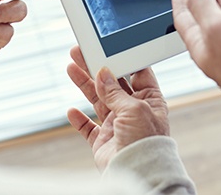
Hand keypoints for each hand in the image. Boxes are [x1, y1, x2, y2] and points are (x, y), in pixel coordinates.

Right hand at [67, 46, 168, 170]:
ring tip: (71, 67)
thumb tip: (103, 73)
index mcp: (149, 99)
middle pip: (112, 83)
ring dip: (84, 84)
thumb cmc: (146, 141)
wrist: (137, 173)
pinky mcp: (103, 140)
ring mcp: (117, 124)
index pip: (136, 73)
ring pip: (97, 99)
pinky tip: (72, 110)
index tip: (108, 48)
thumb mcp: (134, 108)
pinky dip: (79, 119)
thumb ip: (116, 91)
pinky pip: (88, 127)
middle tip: (82, 52)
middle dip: (96, 67)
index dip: (122, 60)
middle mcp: (133, 110)